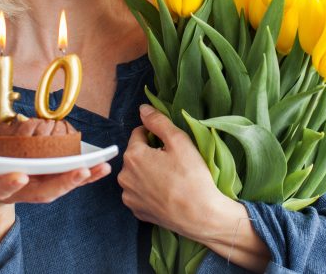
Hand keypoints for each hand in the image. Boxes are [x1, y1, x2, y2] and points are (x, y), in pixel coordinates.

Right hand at [0, 162, 110, 208]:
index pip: (4, 188)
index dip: (10, 183)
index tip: (19, 176)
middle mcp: (19, 190)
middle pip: (41, 192)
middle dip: (61, 183)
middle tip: (79, 171)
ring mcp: (33, 188)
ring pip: (57, 188)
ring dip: (79, 179)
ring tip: (97, 168)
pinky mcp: (45, 183)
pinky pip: (66, 181)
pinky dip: (85, 177)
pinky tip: (102, 168)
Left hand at [118, 104, 230, 241]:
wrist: (201, 216)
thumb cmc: (191, 177)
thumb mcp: (178, 141)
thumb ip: (158, 121)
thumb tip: (143, 109)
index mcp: (132, 156)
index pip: (139, 133)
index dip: (156, 135)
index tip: (170, 144)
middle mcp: (124, 176)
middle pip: (137, 154)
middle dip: (151, 153)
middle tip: (173, 161)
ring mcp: (129, 196)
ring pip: (137, 173)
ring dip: (149, 171)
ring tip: (170, 178)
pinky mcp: (137, 211)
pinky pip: (140, 192)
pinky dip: (149, 189)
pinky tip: (166, 192)